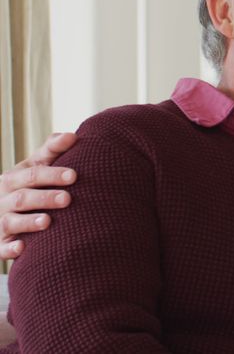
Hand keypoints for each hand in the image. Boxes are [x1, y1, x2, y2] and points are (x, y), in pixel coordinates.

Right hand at [0, 132, 78, 258]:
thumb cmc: (26, 186)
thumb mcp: (34, 167)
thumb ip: (52, 150)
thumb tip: (72, 135)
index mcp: (13, 179)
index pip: (33, 175)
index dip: (53, 174)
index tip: (75, 175)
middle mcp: (3, 200)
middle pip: (24, 198)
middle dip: (45, 198)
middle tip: (68, 199)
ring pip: (10, 222)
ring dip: (28, 222)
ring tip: (47, 221)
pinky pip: (0, 248)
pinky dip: (9, 249)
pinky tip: (22, 248)